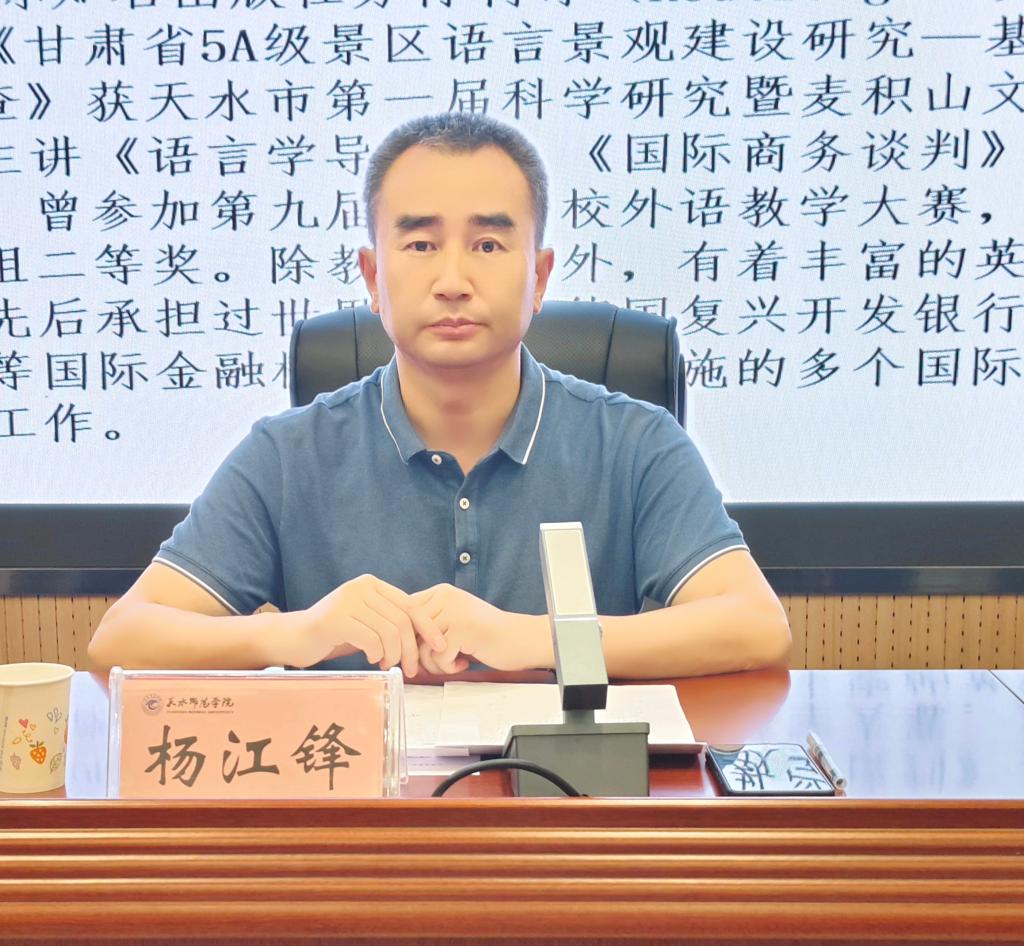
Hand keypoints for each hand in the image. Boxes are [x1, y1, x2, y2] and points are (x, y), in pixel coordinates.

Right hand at [291, 574, 445, 676]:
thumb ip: (389, 621)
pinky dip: (377, 654)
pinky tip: (371, 660)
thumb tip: (425, 636)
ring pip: (390, 631)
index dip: (428, 627)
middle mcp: (362, 587)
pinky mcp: (336, 619)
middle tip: (410, 669)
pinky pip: (371, 640)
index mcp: (372, 585)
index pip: (411, 605)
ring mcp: (348, 601)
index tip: (440, 646)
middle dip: (411, 648)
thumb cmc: (335, 634)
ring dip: (394, 654)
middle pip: (403, 620)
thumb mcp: (366, 621)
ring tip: (387, 664)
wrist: (295, 638)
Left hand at [408, 583, 544, 674]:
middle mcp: (446, 597)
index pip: (405, 612)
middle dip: (415, 655)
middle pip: (410, 630)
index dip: (404, 636)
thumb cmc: (485, 635)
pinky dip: (448, 668)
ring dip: (434, 664)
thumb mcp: (453, 620)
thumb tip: (397, 643)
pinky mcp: (463, 630)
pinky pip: (439, 657)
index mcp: (441, 592)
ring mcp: (455, 612)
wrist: (519, 640)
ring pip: (422, 646)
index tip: (411, 654)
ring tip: (452, 664)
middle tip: (426, 667)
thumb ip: (428, 625)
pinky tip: (464, 663)